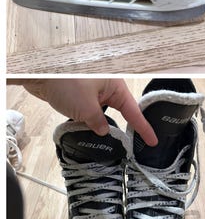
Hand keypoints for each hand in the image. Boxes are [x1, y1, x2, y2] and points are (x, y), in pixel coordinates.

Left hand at [21, 79, 157, 145]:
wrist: (37, 75)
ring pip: (103, 113)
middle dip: (120, 127)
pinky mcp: (81, 95)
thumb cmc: (64, 82)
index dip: (143, 128)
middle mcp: (107, 88)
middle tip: (128, 144)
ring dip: (99, 124)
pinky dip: (88, 120)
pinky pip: (91, 111)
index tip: (152, 140)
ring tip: (98, 137)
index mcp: (115, 87)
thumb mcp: (86, 108)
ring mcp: (94, 91)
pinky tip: (83, 128)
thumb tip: (104, 131)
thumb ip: (98, 123)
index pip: (133, 111)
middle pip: (120, 111)